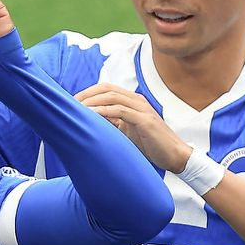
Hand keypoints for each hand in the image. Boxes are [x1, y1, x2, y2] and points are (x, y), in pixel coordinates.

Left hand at [74, 82, 190, 171]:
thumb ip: (112, 123)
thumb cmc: (150, 145)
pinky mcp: (145, 120)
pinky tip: (91, 117)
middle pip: (107, 89)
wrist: (174, 155)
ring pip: (112, 97)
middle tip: (69, 105)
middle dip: (86, 95)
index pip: (107, 89)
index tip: (72, 103)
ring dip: (92, 102)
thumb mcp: (126, 131)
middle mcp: (137, 101)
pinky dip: (104, 112)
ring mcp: (142, 108)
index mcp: (132, 101)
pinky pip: (120, 111)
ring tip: (76, 110)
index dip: (88, 92)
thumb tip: (90, 123)